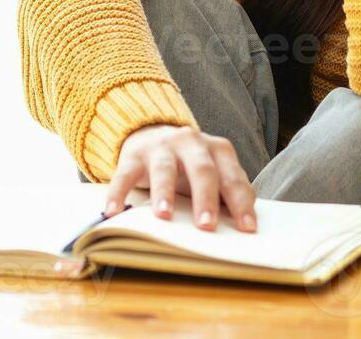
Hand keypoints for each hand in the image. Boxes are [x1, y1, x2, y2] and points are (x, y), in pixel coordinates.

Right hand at [102, 123, 257, 232]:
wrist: (152, 133)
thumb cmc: (189, 164)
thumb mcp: (214, 172)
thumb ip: (230, 190)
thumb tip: (247, 219)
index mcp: (217, 149)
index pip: (232, 177)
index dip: (240, 202)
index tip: (247, 228)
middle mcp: (191, 142)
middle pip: (202, 169)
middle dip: (206, 198)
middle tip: (207, 226)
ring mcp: (161, 147)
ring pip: (164, 169)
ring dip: (164, 192)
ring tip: (164, 215)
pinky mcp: (133, 155)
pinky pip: (124, 174)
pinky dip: (118, 192)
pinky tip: (113, 211)